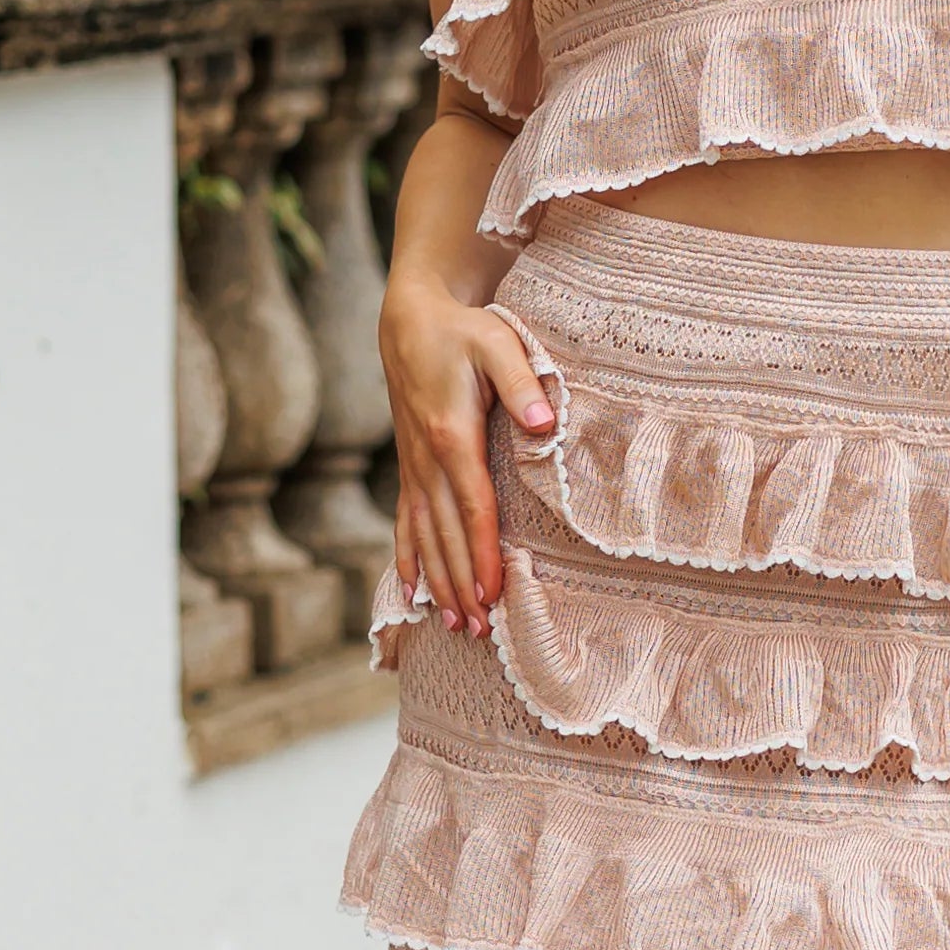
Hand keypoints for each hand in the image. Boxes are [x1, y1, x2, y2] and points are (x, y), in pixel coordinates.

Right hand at [381, 275, 554, 632]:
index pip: (473, 507)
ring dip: (440, 581)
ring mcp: (413, 465)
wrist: (411, 319)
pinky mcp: (409, 465)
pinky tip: (409, 590)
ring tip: (456, 625)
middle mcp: (427, 459)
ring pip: (425, 536)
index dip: (484, 552)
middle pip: (448, 534)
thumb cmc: (464, 331)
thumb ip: (522, 383)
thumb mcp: (497, 344)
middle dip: (463, 584)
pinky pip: (406, 520)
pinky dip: (408, 557)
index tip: (494, 592)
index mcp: (452, 436)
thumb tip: (543, 422)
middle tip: (480, 630)